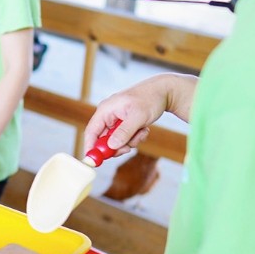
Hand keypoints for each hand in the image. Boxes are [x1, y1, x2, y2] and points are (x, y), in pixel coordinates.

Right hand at [83, 73, 198, 154]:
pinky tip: (143, 129)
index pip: (91, 132)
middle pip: (103, 139)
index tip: (94, 162)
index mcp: (105, 110)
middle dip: (116, 146)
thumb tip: (111, 146)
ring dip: (130, 141)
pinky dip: (134, 137)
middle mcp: (107, 115)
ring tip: (141, 131)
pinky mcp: (123, 123)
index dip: (90, 148)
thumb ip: (124, 132)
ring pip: (116, 141)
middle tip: (128, 149)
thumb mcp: (138, 117)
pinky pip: (124, 138)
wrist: (163, 92)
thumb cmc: (150, 99)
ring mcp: (115, 119)